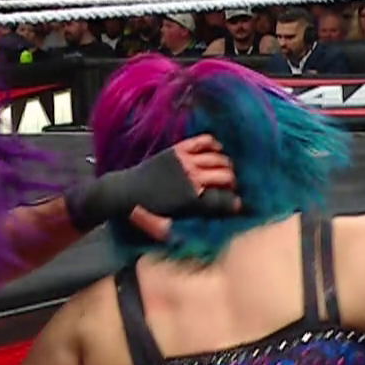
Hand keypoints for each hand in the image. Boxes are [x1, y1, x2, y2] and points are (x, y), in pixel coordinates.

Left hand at [127, 134, 243, 240]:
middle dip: (233, 183)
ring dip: (226, 165)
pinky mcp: (179, 149)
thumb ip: (203, 216)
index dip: (235, 202)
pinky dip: (214, 144)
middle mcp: (194, 178)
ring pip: (219, 159)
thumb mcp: (173, 223)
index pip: (226, 198)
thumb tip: (227, 213)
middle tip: (229, 187)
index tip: (237, 204)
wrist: (126, 192)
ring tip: (223, 171)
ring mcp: (187, 161)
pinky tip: (216, 150)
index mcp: (194, 199)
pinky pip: (204, 141)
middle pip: (227, 176)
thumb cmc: (149, 212)